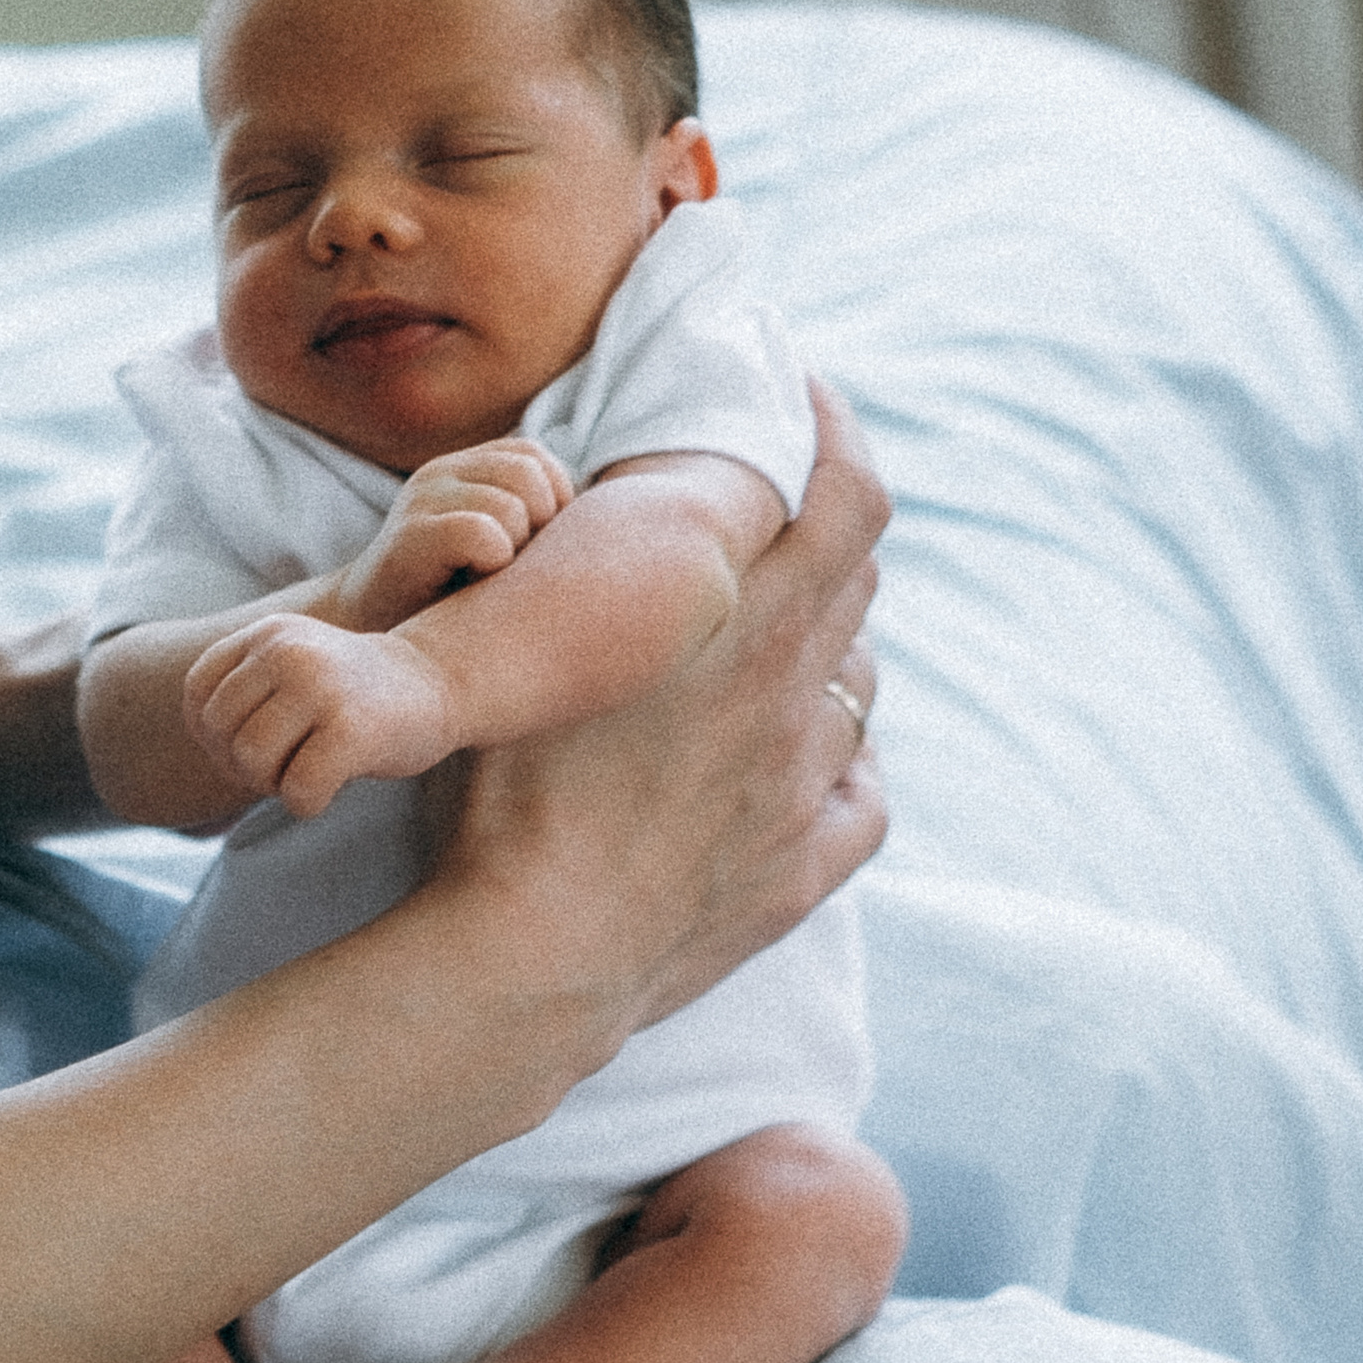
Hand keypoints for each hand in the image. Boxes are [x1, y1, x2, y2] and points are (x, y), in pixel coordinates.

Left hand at [186, 615, 457, 817]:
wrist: (441, 682)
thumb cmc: (355, 692)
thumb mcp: (289, 670)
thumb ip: (242, 692)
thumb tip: (201, 746)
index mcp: (268, 634)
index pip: (198, 695)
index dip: (213, 736)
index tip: (252, 746)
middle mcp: (288, 652)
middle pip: (221, 733)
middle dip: (245, 766)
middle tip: (287, 766)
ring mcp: (321, 688)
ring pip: (252, 761)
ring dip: (274, 785)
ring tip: (307, 773)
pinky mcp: (351, 731)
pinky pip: (298, 790)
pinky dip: (308, 803)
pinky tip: (332, 788)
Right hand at [329, 438, 573, 631]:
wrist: (368, 637)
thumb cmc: (446, 599)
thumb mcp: (498, 546)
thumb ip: (535, 520)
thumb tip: (608, 515)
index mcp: (464, 467)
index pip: (537, 457)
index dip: (552, 503)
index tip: (527, 549)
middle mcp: (441, 471)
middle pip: (532, 476)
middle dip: (539, 526)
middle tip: (509, 567)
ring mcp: (421, 500)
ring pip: (512, 506)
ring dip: (514, 552)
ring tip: (484, 578)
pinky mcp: (409, 536)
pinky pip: (482, 532)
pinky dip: (492, 563)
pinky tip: (470, 585)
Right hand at [418, 381, 886, 1050]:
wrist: (531, 958)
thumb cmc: (499, 804)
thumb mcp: (514, 653)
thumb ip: (559, 571)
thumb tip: (562, 504)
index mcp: (733, 629)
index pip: (843, 499)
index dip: (840, 435)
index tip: (807, 404)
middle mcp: (791, 698)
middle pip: (854, 586)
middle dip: (822, 540)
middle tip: (768, 528)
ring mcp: (805, 789)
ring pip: (857, 689)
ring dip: (825, 654)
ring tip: (761, 655)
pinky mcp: (800, 871)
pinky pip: (862, 797)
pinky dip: (842, 766)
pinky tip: (805, 766)